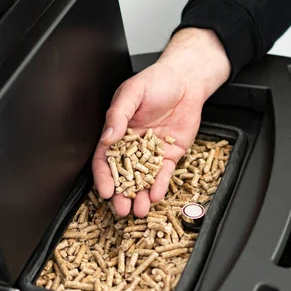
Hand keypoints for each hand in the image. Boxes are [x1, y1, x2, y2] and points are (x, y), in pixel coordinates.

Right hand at [92, 28, 230, 216]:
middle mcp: (132, 145)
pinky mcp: (170, 154)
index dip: (104, 176)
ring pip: (143, 179)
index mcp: (117, 131)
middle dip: (122, 194)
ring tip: (140, 210)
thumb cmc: (156, 81)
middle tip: (122, 209)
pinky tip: (157, 195)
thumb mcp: (132, 93)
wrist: (187, 80)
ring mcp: (152, 152)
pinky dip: (160, 185)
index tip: (106, 191)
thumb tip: (107, 137)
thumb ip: (118, 115)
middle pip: (123, 175)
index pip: (105, 159)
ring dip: (141, 196)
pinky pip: (164, 173)